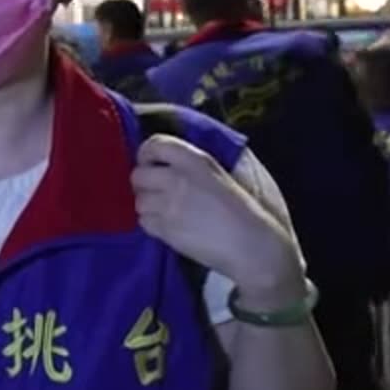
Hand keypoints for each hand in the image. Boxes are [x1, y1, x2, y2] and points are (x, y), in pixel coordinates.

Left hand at [131, 135, 303, 301]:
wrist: (252, 245)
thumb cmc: (244, 210)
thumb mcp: (220, 174)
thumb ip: (191, 166)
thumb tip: (165, 163)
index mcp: (195, 160)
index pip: (155, 144)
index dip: (146, 154)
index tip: (151, 163)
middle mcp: (177, 178)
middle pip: (137, 175)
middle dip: (143, 184)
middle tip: (157, 192)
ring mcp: (169, 204)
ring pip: (138, 200)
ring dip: (148, 206)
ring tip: (166, 212)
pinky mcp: (165, 229)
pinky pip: (143, 221)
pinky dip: (151, 224)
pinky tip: (169, 226)